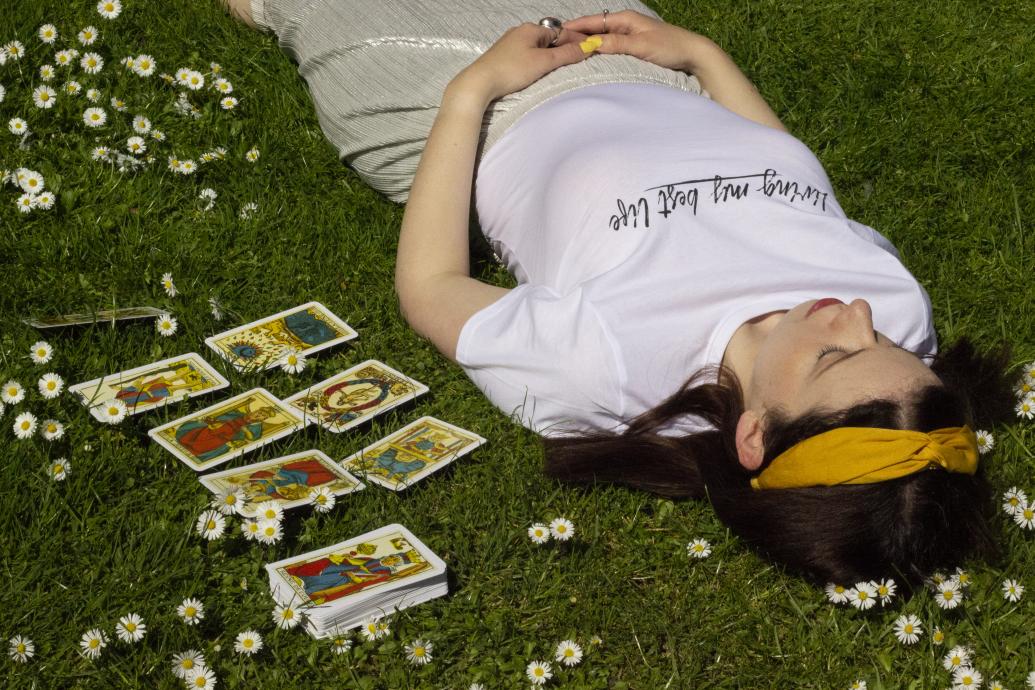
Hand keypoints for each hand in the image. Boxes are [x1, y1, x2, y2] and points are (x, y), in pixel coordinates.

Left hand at [451, 22, 593, 101]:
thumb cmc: (511, 70)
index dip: (575, 41)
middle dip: (563, 48)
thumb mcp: (543, 62)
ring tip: (560, 67)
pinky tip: (538, 70)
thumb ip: (566, 54)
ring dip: (550, 55)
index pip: (560, 32)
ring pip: (537, 47)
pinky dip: (537, 61)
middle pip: (548, 39)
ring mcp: (510, 44)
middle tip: (577, 60)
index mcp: (530, 29)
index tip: (588, 50)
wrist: (480, 83)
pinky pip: (526, 55)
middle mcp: (519, 32)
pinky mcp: (503, 57)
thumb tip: (587, 47)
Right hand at [562, 10, 716, 72]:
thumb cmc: (670, 47)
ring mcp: (629, 37)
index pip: (593, 21)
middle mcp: (626, 26)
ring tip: (568, 54)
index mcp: (626, 19)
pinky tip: (591, 61)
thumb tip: (590, 43)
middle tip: (557, 46)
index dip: (575, 27)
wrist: (694, 55)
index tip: (556, 34)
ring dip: (587, 46)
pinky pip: (610, 48)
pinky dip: (599, 53)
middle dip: (577, 37)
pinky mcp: (634, 49)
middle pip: (595, 30)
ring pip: (602, 40)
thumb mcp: (641, 46)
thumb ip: (616, 44)